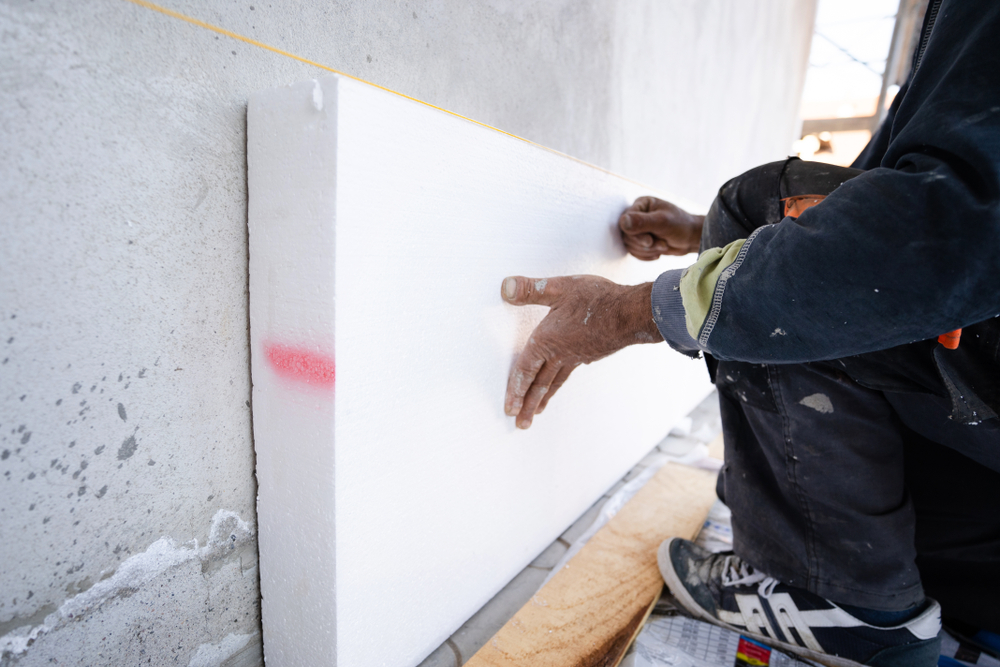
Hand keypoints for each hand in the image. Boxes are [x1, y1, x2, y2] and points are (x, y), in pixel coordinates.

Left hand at [501, 275, 662, 428]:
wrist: (631, 313)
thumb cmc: (597, 299)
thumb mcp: (560, 288)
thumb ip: (531, 289)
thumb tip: (505, 287)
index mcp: (546, 340)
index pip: (525, 369)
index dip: (515, 389)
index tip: (509, 409)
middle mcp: (559, 354)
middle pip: (539, 384)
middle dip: (527, 405)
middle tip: (520, 424)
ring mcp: (575, 357)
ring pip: (554, 383)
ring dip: (542, 400)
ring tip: (536, 413)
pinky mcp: (587, 355)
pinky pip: (567, 374)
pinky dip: (558, 385)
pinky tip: (559, 385)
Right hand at [618, 196, 703, 259]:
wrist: (691, 239)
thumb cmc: (680, 225)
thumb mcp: (662, 222)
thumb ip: (642, 221)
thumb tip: (622, 221)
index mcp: (641, 204)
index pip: (625, 221)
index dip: (636, 234)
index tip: (650, 241)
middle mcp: (636, 215)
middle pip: (626, 235)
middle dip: (645, 244)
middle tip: (662, 245)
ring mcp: (637, 229)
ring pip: (629, 245)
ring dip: (647, 250)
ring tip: (663, 246)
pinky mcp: (639, 241)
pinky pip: (634, 252)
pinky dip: (646, 255)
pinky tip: (658, 253)